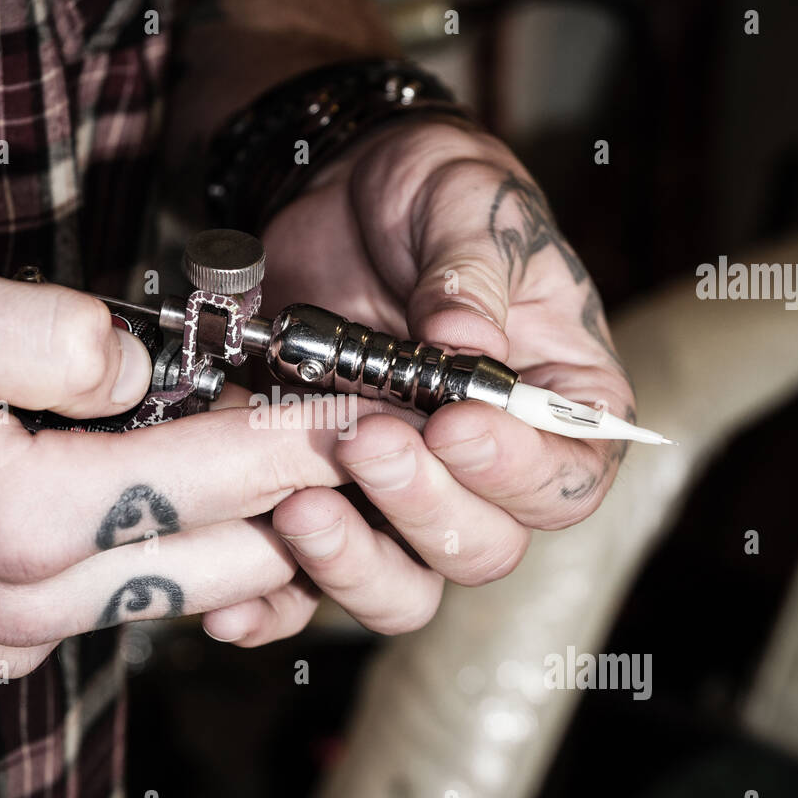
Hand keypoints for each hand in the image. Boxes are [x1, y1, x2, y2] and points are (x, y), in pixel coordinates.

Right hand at [0, 254, 349, 673]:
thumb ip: (54, 337)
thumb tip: (146, 363)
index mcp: (28, 513)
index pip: (219, 474)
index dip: (308, 435)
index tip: (373, 411)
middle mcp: (33, 596)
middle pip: (229, 563)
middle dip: (306, 505)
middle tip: (352, 446)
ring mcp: (12, 631)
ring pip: (181, 594)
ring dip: (249, 540)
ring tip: (288, 475)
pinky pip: (118, 607)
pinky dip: (173, 562)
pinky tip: (186, 515)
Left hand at [201, 118, 634, 645]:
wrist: (338, 194)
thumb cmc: (430, 191)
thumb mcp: (463, 202)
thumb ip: (472, 272)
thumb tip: (464, 345)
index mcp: (558, 407)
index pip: (566, 479)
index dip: (515, 470)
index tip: (454, 424)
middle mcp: (490, 472)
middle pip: (485, 547)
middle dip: (423, 508)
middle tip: (364, 439)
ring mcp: (404, 498)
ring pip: (404, 587)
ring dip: (352, 564)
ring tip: (298, 507)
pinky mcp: (330, 505)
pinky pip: (309, 587)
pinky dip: (274, 604)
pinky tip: (231, 606)